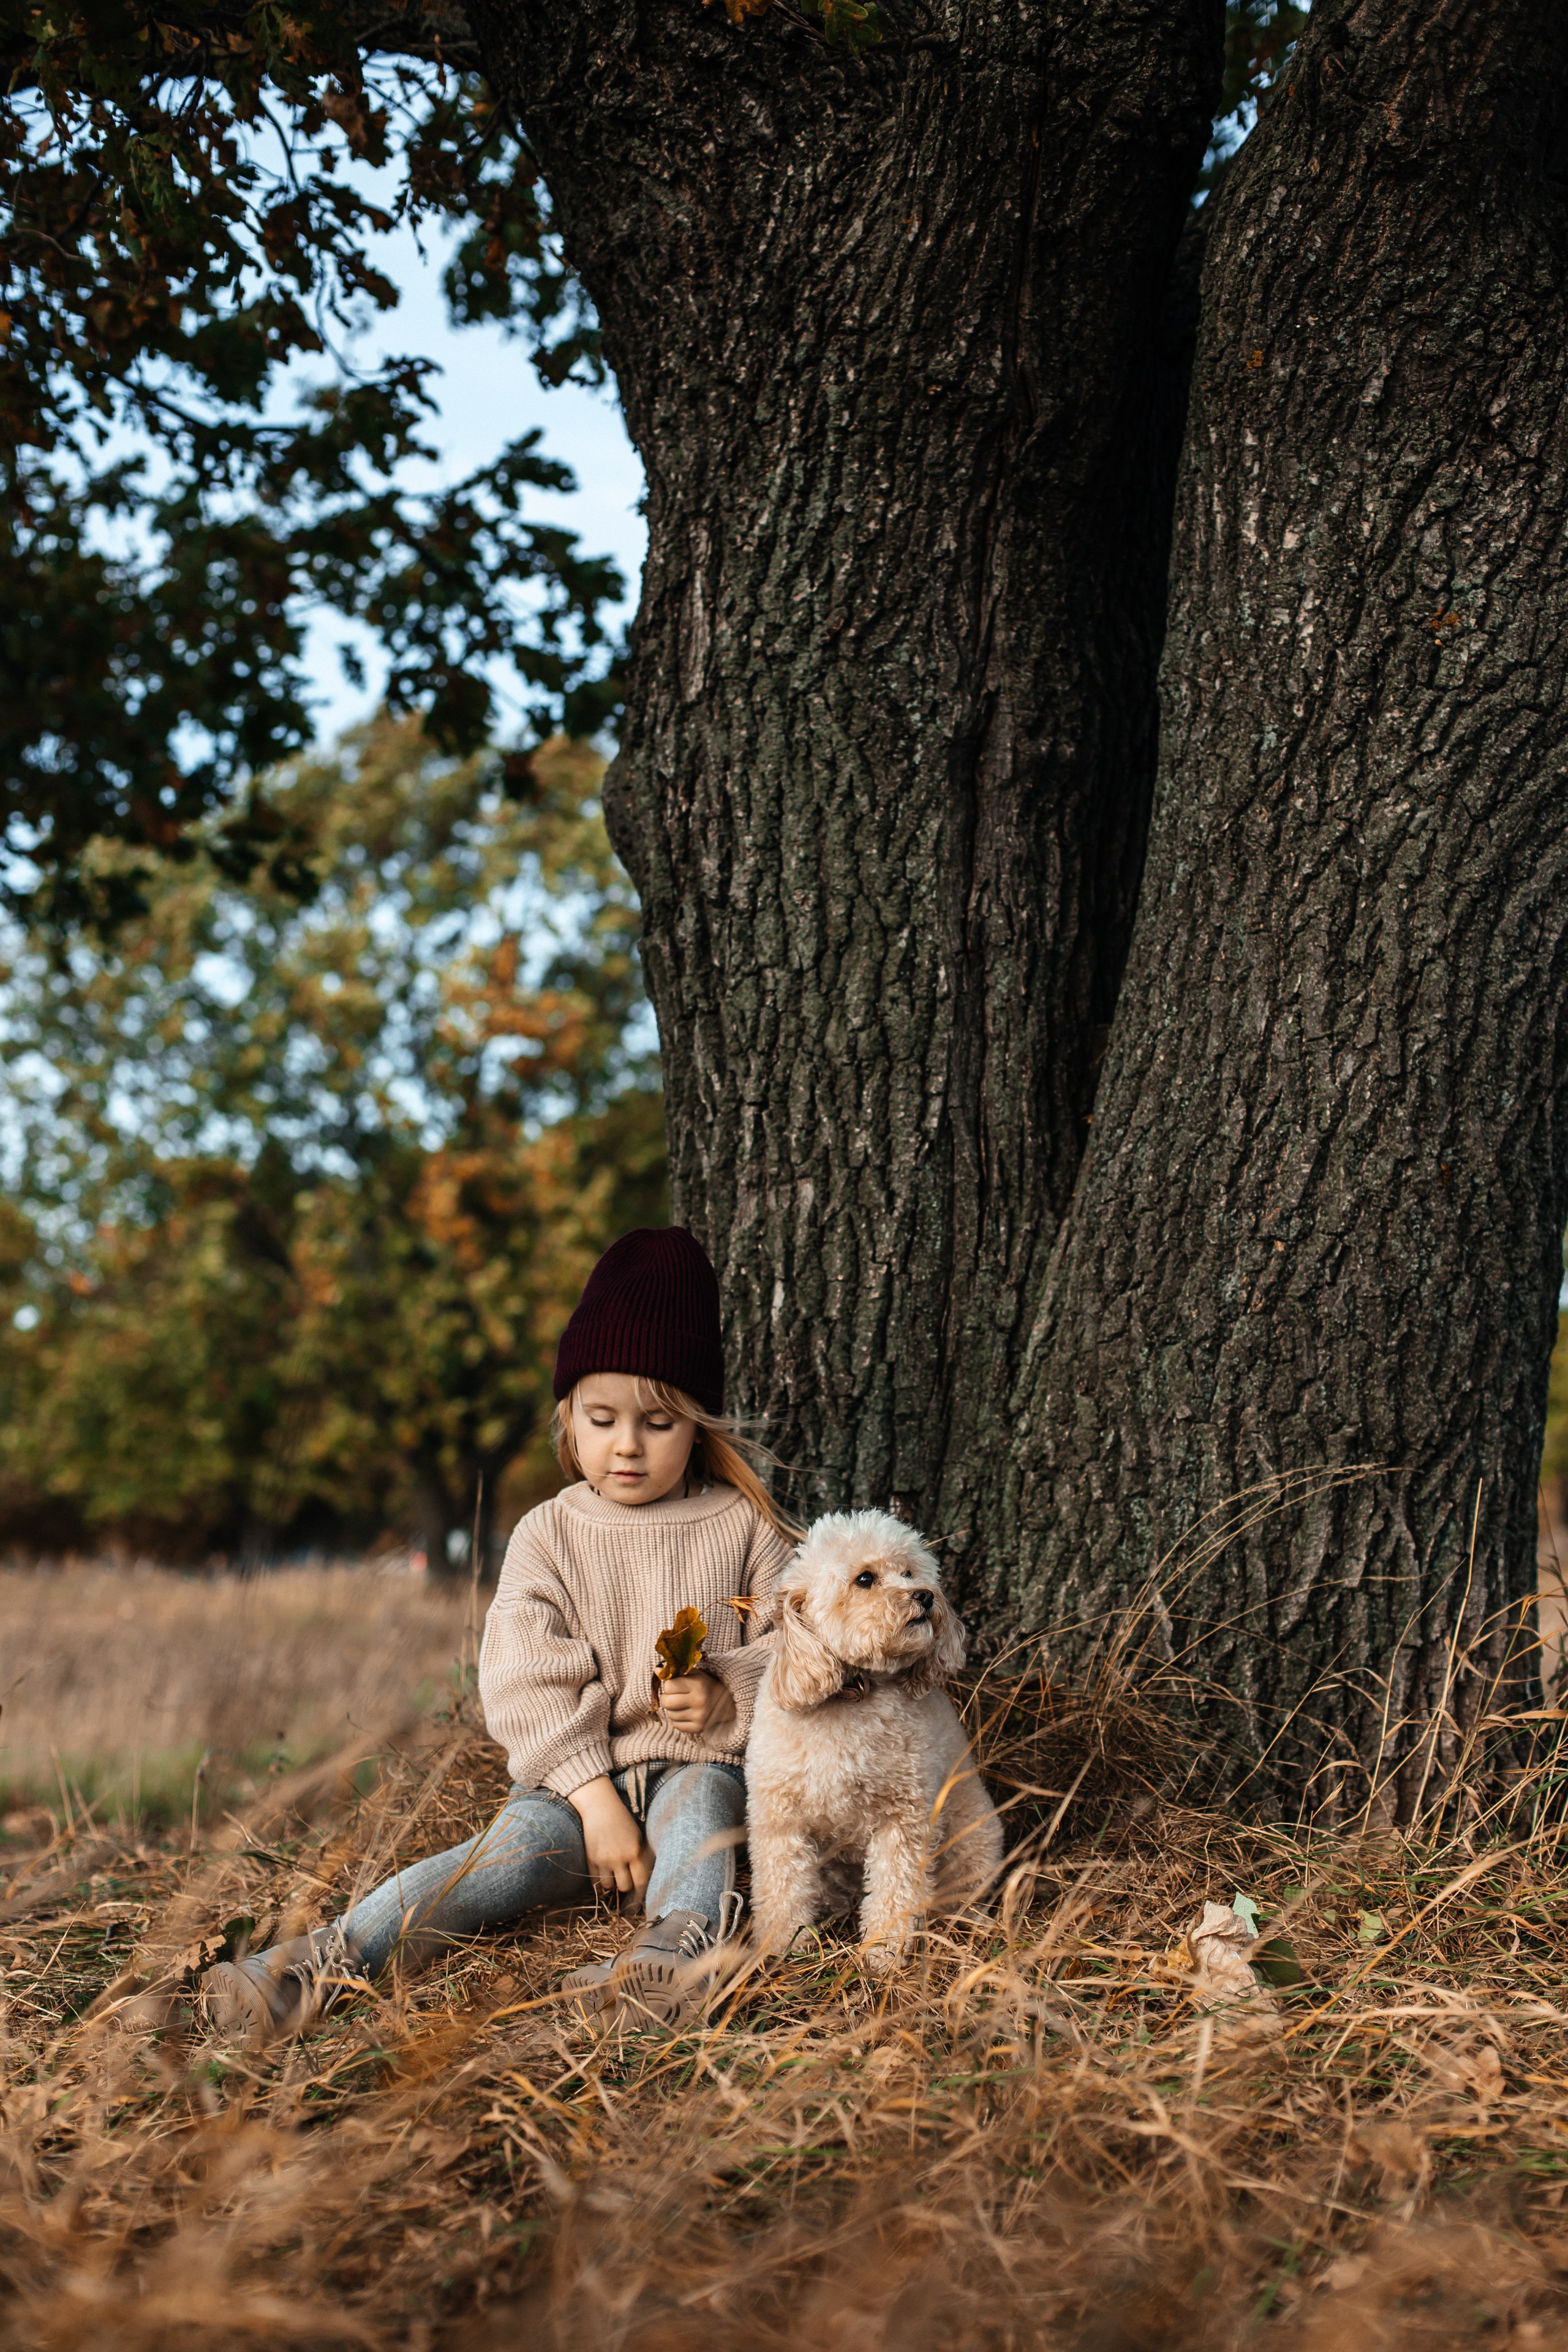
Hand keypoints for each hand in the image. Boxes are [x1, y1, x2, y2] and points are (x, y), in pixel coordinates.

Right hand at [568, 1777, 651, 1897]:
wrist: (600, 1807)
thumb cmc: (622, 1819)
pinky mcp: (590, 1859)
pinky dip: (599, 1879)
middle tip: (625, 1879)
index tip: (641, 1895)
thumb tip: (646, 1875)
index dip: (641, 1891)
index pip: (640, 1881)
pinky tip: (603, 1872)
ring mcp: (603, 1859)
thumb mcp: (637, 1835)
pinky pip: (594, 1879)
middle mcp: (619, 1857)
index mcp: (634, 1851)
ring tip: (613, 1873)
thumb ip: (640, 1855)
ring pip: (608, 1886)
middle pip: (624, 1886)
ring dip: (611, 1882)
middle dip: (625, 1885)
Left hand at [659, 1670, 736, 1738]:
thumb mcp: (693, 1674)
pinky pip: (676, 1725)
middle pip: (666, 1702)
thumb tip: (657, 1671)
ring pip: (670, 1715)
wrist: (725, 1702)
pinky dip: (677, 1720)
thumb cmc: (704, 1685)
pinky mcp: (698, 1728)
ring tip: (681, 1704)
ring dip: (672, 1709)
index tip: (674, 1685)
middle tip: (673, 1696)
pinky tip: (686, 1713)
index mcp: (698, 1685)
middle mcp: (699, 1701)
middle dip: (666, 1698)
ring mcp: (699, 1716)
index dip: (668, 1685)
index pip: (668, 1686)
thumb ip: (675, 1671)